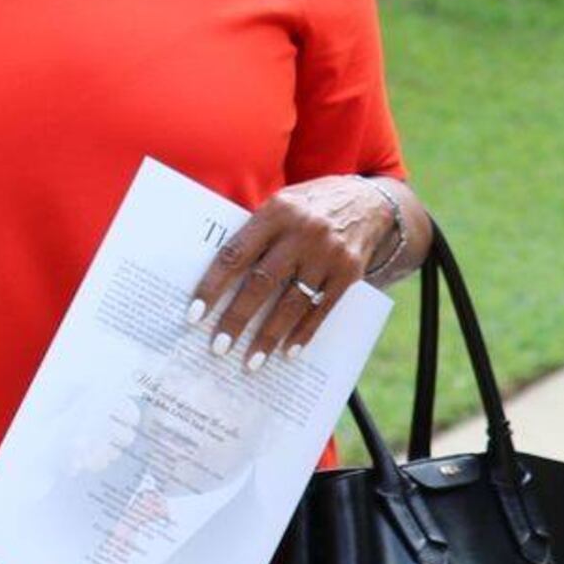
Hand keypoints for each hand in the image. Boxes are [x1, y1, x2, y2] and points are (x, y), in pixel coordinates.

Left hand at [191, 177, 386, 365]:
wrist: (369, 201)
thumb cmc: (309, 207)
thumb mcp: (282, 205)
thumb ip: (257, 234)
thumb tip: (218, 280)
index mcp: (277, 211)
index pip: (236, 253)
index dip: (213, 286)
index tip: (194, 315)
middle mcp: (303, 232)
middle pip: (262, 282)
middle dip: (237, 318)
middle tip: (218, 347)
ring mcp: (329, 253)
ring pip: (292, 303)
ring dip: (269, 336)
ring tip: (251, 362)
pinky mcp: (349, 273)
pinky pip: (321, 309)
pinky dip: (303, 333)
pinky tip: (287, 352)